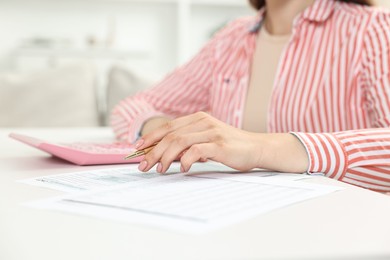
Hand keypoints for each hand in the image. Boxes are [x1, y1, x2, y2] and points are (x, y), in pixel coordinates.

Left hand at [136, 112, 308, 173]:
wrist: (257, 147)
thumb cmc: (230, 146)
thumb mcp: (206, 140)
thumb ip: (188, 143)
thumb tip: (163, 155)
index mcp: (197, 118)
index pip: (168, 127)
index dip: (151, 137)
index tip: (138, 148)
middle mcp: (203, 122)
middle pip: (170, 135)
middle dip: (153, 150)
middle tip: (144, 165)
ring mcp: (211, 132)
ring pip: (179, 141)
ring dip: (165, 156)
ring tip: (158, 169)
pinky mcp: (219, 144)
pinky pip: (196, 150)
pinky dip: (184, 160)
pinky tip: (181, 168)